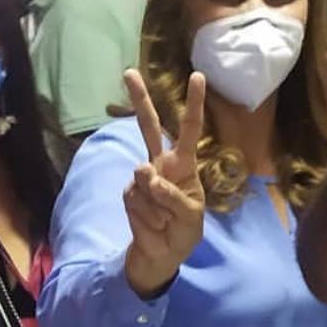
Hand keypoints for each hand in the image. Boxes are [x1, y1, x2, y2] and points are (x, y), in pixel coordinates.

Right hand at [123, 70, 206, 297]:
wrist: (162, 254)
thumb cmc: (184, 231)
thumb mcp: (191, 215)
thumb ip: (172, 195)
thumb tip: (147, 176)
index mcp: (184, 164)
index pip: (189, 129)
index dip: (194, 104)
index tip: (198, 76)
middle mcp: (161, 164)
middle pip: (149, 127)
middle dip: (140, 100)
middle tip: (129, 72)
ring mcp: (142, 177)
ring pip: (145, 178)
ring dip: (158, 205)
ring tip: (166, 220)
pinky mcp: (129, 193)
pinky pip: (137, 199)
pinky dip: (148, 215)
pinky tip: (153, 223)